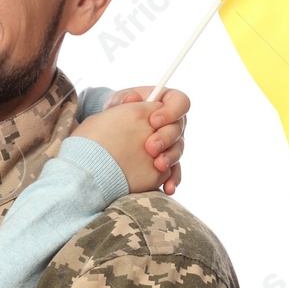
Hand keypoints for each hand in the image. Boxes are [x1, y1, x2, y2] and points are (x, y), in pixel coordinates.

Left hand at [73, 86, 187, 194]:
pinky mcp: (166, 163)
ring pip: (177, 151)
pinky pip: (174, 172)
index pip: (180, 102)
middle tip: (150, 147)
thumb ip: (123, 99)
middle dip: (166, 138)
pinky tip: (167, 188)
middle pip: (179, 129)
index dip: (171, 111)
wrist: (108, 135)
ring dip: (169, 159)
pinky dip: (172, 180)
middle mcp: (173, 124)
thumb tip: (132, 98)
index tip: (154, 120)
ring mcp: (171, 144)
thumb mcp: (117, 102)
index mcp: (166, 104)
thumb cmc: (116, 113)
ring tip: (157, 165)